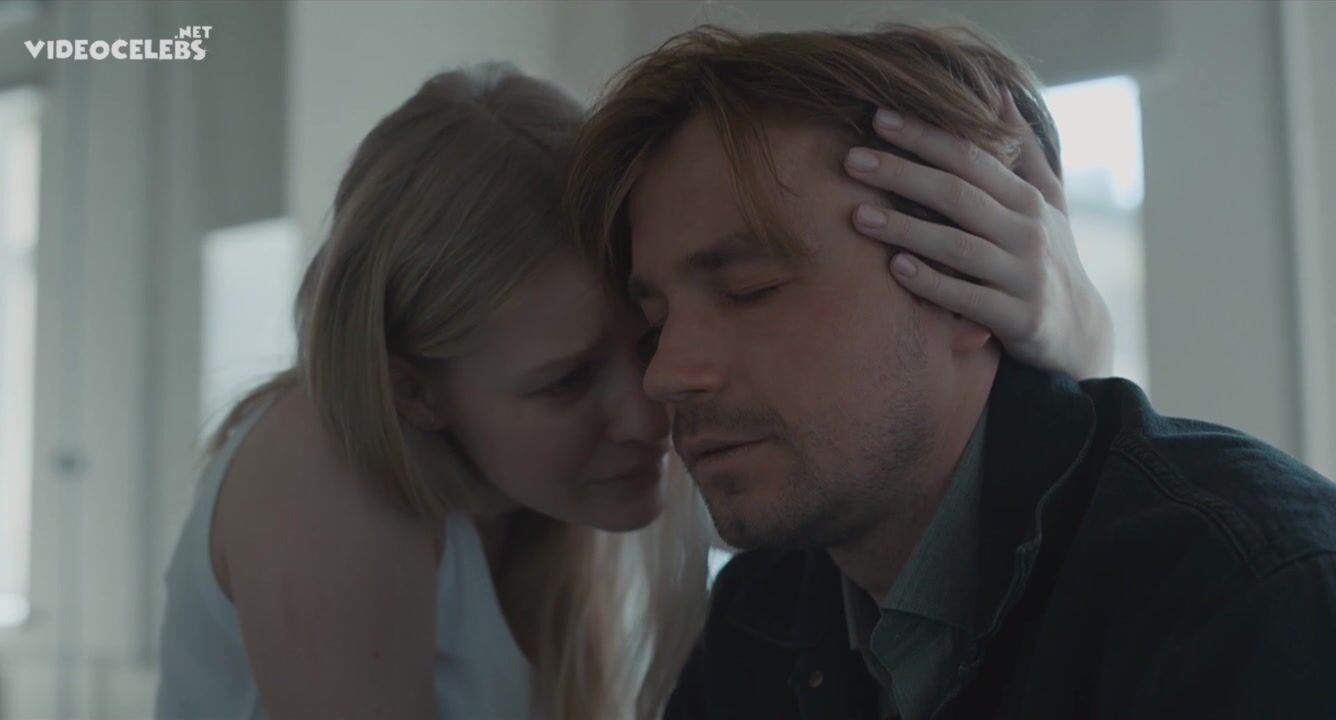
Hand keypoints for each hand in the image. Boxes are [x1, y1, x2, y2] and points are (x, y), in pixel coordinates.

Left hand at [843, 90, 1113, 379]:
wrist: (1079, 328)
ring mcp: (1024, 275)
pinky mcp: (1018, 318)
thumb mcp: (1047, 200)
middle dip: (903, 173)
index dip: (924, 136)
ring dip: (906, 229)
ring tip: (858, 216)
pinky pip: (967, 298)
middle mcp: (1028, 231)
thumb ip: (1023, 150)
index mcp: (1028, 198)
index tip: (878, 118)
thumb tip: (998, 92)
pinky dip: (931, 282)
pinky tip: (894, 267)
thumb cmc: (1048, 255)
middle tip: (852, 160)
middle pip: (957, 194)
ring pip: (957, 246)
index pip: (970, 157)